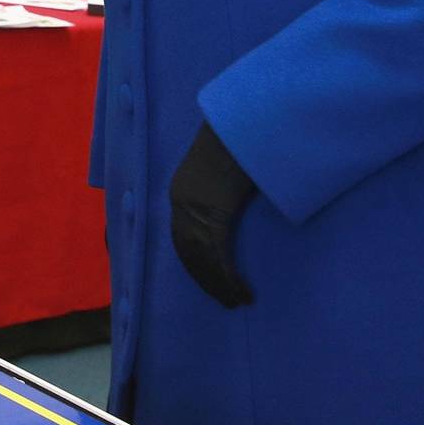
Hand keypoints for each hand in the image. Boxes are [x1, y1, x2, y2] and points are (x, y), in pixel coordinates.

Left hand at [168, 122, 256, 307]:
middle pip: (189, 253)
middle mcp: (182, 203)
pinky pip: (217, 255)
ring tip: (237, 301)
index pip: (181, 239)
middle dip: (206, 280)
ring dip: (219, 284)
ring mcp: (196, 208)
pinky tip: (242, 291)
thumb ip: (220, 190)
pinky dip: (228, 277)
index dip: (194, 264)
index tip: (207, 281)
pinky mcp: (213, 213)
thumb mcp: (222, 171)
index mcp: (182, 192)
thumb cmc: (238, 144)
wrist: (242, 123)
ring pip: (202, 259)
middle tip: (225, 300)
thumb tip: (232, 206)